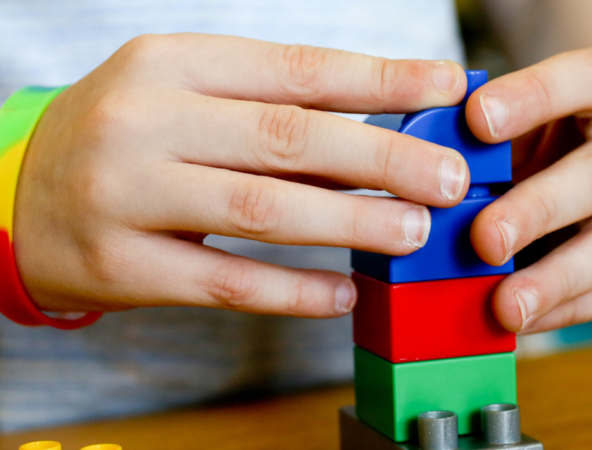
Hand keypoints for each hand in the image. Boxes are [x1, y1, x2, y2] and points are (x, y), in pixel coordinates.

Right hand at [15, 33, 469, 316]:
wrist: (18, 192)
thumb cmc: (126, 136)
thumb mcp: (185, 98)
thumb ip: (271, 114)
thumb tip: (379, 135)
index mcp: (173, 64)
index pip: (297, 69)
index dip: (380, 80)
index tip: (446, 88)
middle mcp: (147, 121)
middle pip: (289, 139)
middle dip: (383, 159)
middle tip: (448, 179)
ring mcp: (129, 195)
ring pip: (263, 210)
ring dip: (350, 223)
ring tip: (413, 232)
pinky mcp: (122, 266)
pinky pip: (226, 282)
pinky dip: (293, 291)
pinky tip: (343, 292)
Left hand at [466, 48, 591, 332]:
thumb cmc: (567, 132)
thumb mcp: (537, 114)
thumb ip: (494, 138)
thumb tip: (433, 180)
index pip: (584, 79)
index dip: (531, 97)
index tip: (475, 119)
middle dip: (539, 211)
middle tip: (485, 241)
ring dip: (556, 281)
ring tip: (506, 307)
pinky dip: (568, 309)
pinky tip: (527, 321)